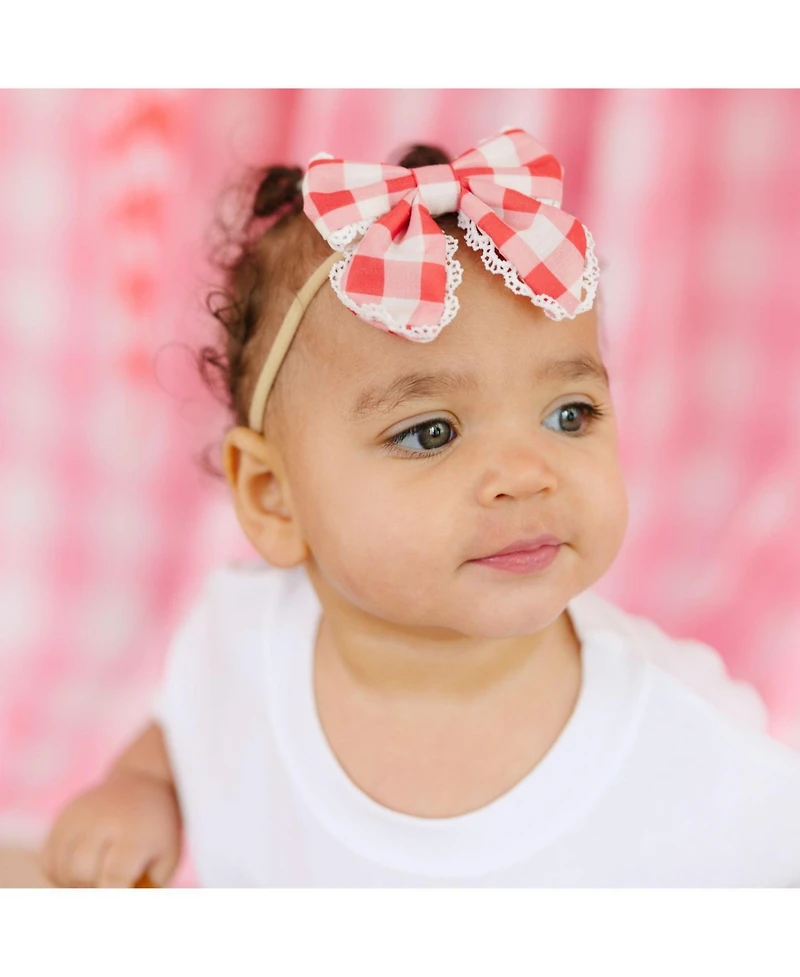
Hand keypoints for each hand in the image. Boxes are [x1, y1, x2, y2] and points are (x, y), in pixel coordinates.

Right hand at [40, 768, 181, 887]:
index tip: (114, 898)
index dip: (110, 896)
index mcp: (134, 832)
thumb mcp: (166, 857)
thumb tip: (122, 908)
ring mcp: (78, 817)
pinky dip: (60, 873)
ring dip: (75, 883)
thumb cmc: (156, 830)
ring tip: (98, 873)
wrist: (141, 783)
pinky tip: (81, 866)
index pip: (113, 875)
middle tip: (110, 882)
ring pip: (61, 868)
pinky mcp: (62, 818)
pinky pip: (48, 860)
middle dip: (93, 887)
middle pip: (81, 871)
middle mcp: (102, 821)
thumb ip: (147, 889)